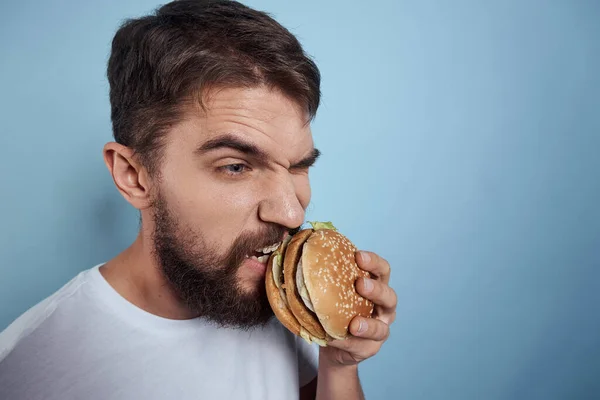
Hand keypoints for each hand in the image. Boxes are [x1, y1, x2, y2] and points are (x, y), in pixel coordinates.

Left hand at [320, 251, 396, 366]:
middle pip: (389, 297)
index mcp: (377, 287)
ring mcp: (380, 330)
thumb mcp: (334, 291)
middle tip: (360, 284)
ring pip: (381, 328)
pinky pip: (361, 346)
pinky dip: (348, 342)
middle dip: (376, 290)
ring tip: (354, 325)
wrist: (333, 342)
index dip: (374, 262)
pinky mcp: (371, 348)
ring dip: (368, 325)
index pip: (382, 271)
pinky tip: (336, 339)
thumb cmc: (336, 308)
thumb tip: (299, 254)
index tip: (358, 256)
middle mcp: (384, 308)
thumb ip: (328, 277)